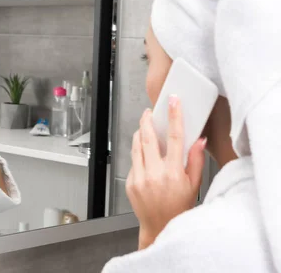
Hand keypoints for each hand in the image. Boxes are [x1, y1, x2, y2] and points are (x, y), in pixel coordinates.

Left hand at [126, 95, 206, 248]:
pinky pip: (133, 161)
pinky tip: (144, 153)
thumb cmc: (179, 207)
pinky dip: (138, 153)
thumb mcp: (193, 185)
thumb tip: (199, 140)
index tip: (173, 102)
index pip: (174, 137)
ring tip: (144, 127)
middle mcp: (154, 173)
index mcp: (173, 172)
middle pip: (147, 137)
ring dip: (139, 133)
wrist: (159, 227)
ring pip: (136, 146)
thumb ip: (195, 160)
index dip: (174, 117)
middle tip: (149, 112)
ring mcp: (139, 178)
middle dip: (147, 120)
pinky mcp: (130, 182)